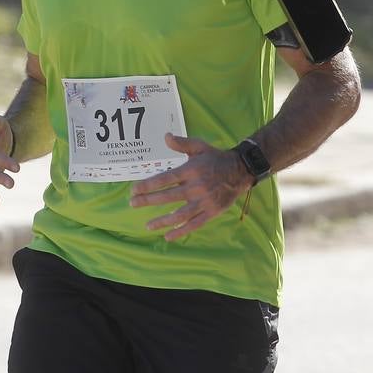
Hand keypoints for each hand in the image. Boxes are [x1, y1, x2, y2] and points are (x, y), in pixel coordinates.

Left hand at [129, 134, 252, 240]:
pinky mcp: (211, 212)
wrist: (240, 170)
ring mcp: (204, 201)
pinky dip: (181, 231)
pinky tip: (168, 236)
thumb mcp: (199, 146)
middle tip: (132, 204)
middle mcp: (196, 187)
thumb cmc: (215, 158)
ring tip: (148, 226)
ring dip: (162, 221)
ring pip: (180, 214)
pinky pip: (194, 224)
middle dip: (148, 201)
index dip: (148, 185)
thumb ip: (181, 143)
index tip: (134, 189)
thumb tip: (165, 136)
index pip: (165, 179)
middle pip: (168, 197)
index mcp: (191, 170)